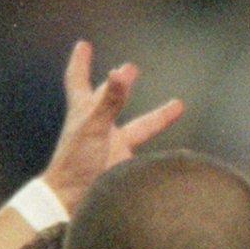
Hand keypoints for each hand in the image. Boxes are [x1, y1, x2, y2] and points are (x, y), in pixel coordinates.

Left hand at [38, 41, 189, 213]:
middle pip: (110, 99)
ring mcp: (112, 146)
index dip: (81, 62)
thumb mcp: (94, 126)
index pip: (78, 80)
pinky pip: (145, 150)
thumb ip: (110, 101)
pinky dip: (159, 146)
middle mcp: (98, 127)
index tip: (83, 46)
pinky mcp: (123, 164)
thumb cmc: (74, 162)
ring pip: (138, 125)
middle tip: (130, 69)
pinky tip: (175, 149)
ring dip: (157, 116)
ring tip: (178, 105)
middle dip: (120, 84)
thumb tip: (120, 72)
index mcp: (84, 113)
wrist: (71, 202)